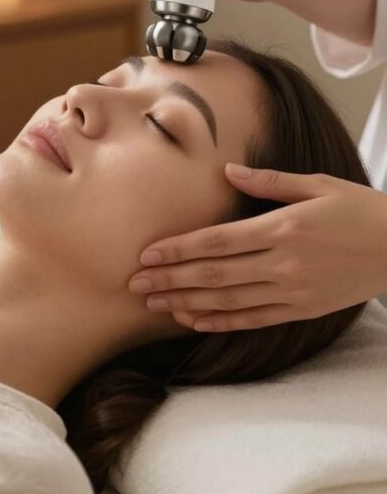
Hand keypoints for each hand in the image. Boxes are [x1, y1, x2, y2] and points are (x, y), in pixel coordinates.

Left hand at [128, 163, 386, 331]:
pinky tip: (196, 321)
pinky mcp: (302, 308)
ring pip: (229, 302)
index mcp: (283, 228)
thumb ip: (269, 182)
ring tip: (155, 304)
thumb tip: (227, 171)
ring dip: (188, 303)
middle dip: (171, 279)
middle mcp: (283, 263)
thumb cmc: (358, 208)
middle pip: (215, 275)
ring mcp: (292, 291)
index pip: (218, 242)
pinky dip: (222, 322)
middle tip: (134, 284)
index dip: (180, 249)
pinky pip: (254, 319)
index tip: (148, 253)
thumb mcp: (317, 184)